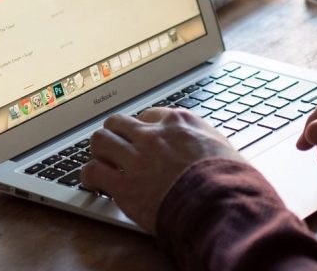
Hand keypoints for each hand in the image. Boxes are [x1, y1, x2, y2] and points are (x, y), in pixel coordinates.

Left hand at [81, 108, 242, 232]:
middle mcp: (154, 134)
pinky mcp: (124, 185)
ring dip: (99, 151)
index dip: (143, 128)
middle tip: (116, 147)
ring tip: (101, 162)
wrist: (218, 201)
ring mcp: (137, 157)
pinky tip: (95, 183)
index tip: (142, 138)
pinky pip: (92, 171)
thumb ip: (204, 139)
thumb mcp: (220, 145)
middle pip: (118, 122)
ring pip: (100, 140)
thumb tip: (206, 145)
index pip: (149, 115)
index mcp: (179, 122)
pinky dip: (90, 176)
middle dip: (115, 134)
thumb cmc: (226, 176)